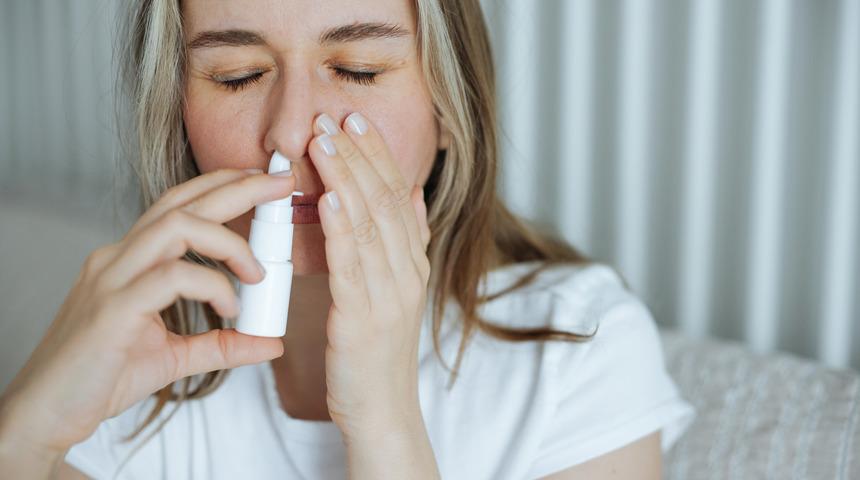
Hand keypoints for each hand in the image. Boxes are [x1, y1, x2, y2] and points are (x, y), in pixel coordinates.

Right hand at [0, 169, 294, 457]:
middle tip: (281, 183)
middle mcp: (118, 258)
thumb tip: (271, 342)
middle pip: (182, 202)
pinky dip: (211, 285)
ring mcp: (112, 278)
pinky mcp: (112, 308)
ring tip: (257, 273)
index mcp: (130, 260)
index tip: (264, 183)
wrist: (48, 413)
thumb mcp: (176, 357)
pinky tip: (229, 308)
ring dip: (229, 242)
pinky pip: (172, 277)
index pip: (178, 205)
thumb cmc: (103, 377)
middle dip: (237, 187)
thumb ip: (223, 345)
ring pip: (176, 226)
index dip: (222, 187)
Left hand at [309, 111, 431, 439]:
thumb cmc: (377, 349)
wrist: (381, 409)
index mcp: (413, 263)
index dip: (378, 155)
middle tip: (334, 118)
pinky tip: (328, 199)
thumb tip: (409, 195)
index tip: (356, 121)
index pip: (398, 196)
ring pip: (370, 225)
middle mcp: (408, 273)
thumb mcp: (396, 290)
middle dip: (359, 156)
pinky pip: (353, 265)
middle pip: (386, 201)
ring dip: (346, 178)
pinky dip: (341, 228)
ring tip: (324, 142)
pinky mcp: (364, 318)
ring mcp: (390, 295)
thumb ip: (404, 242)